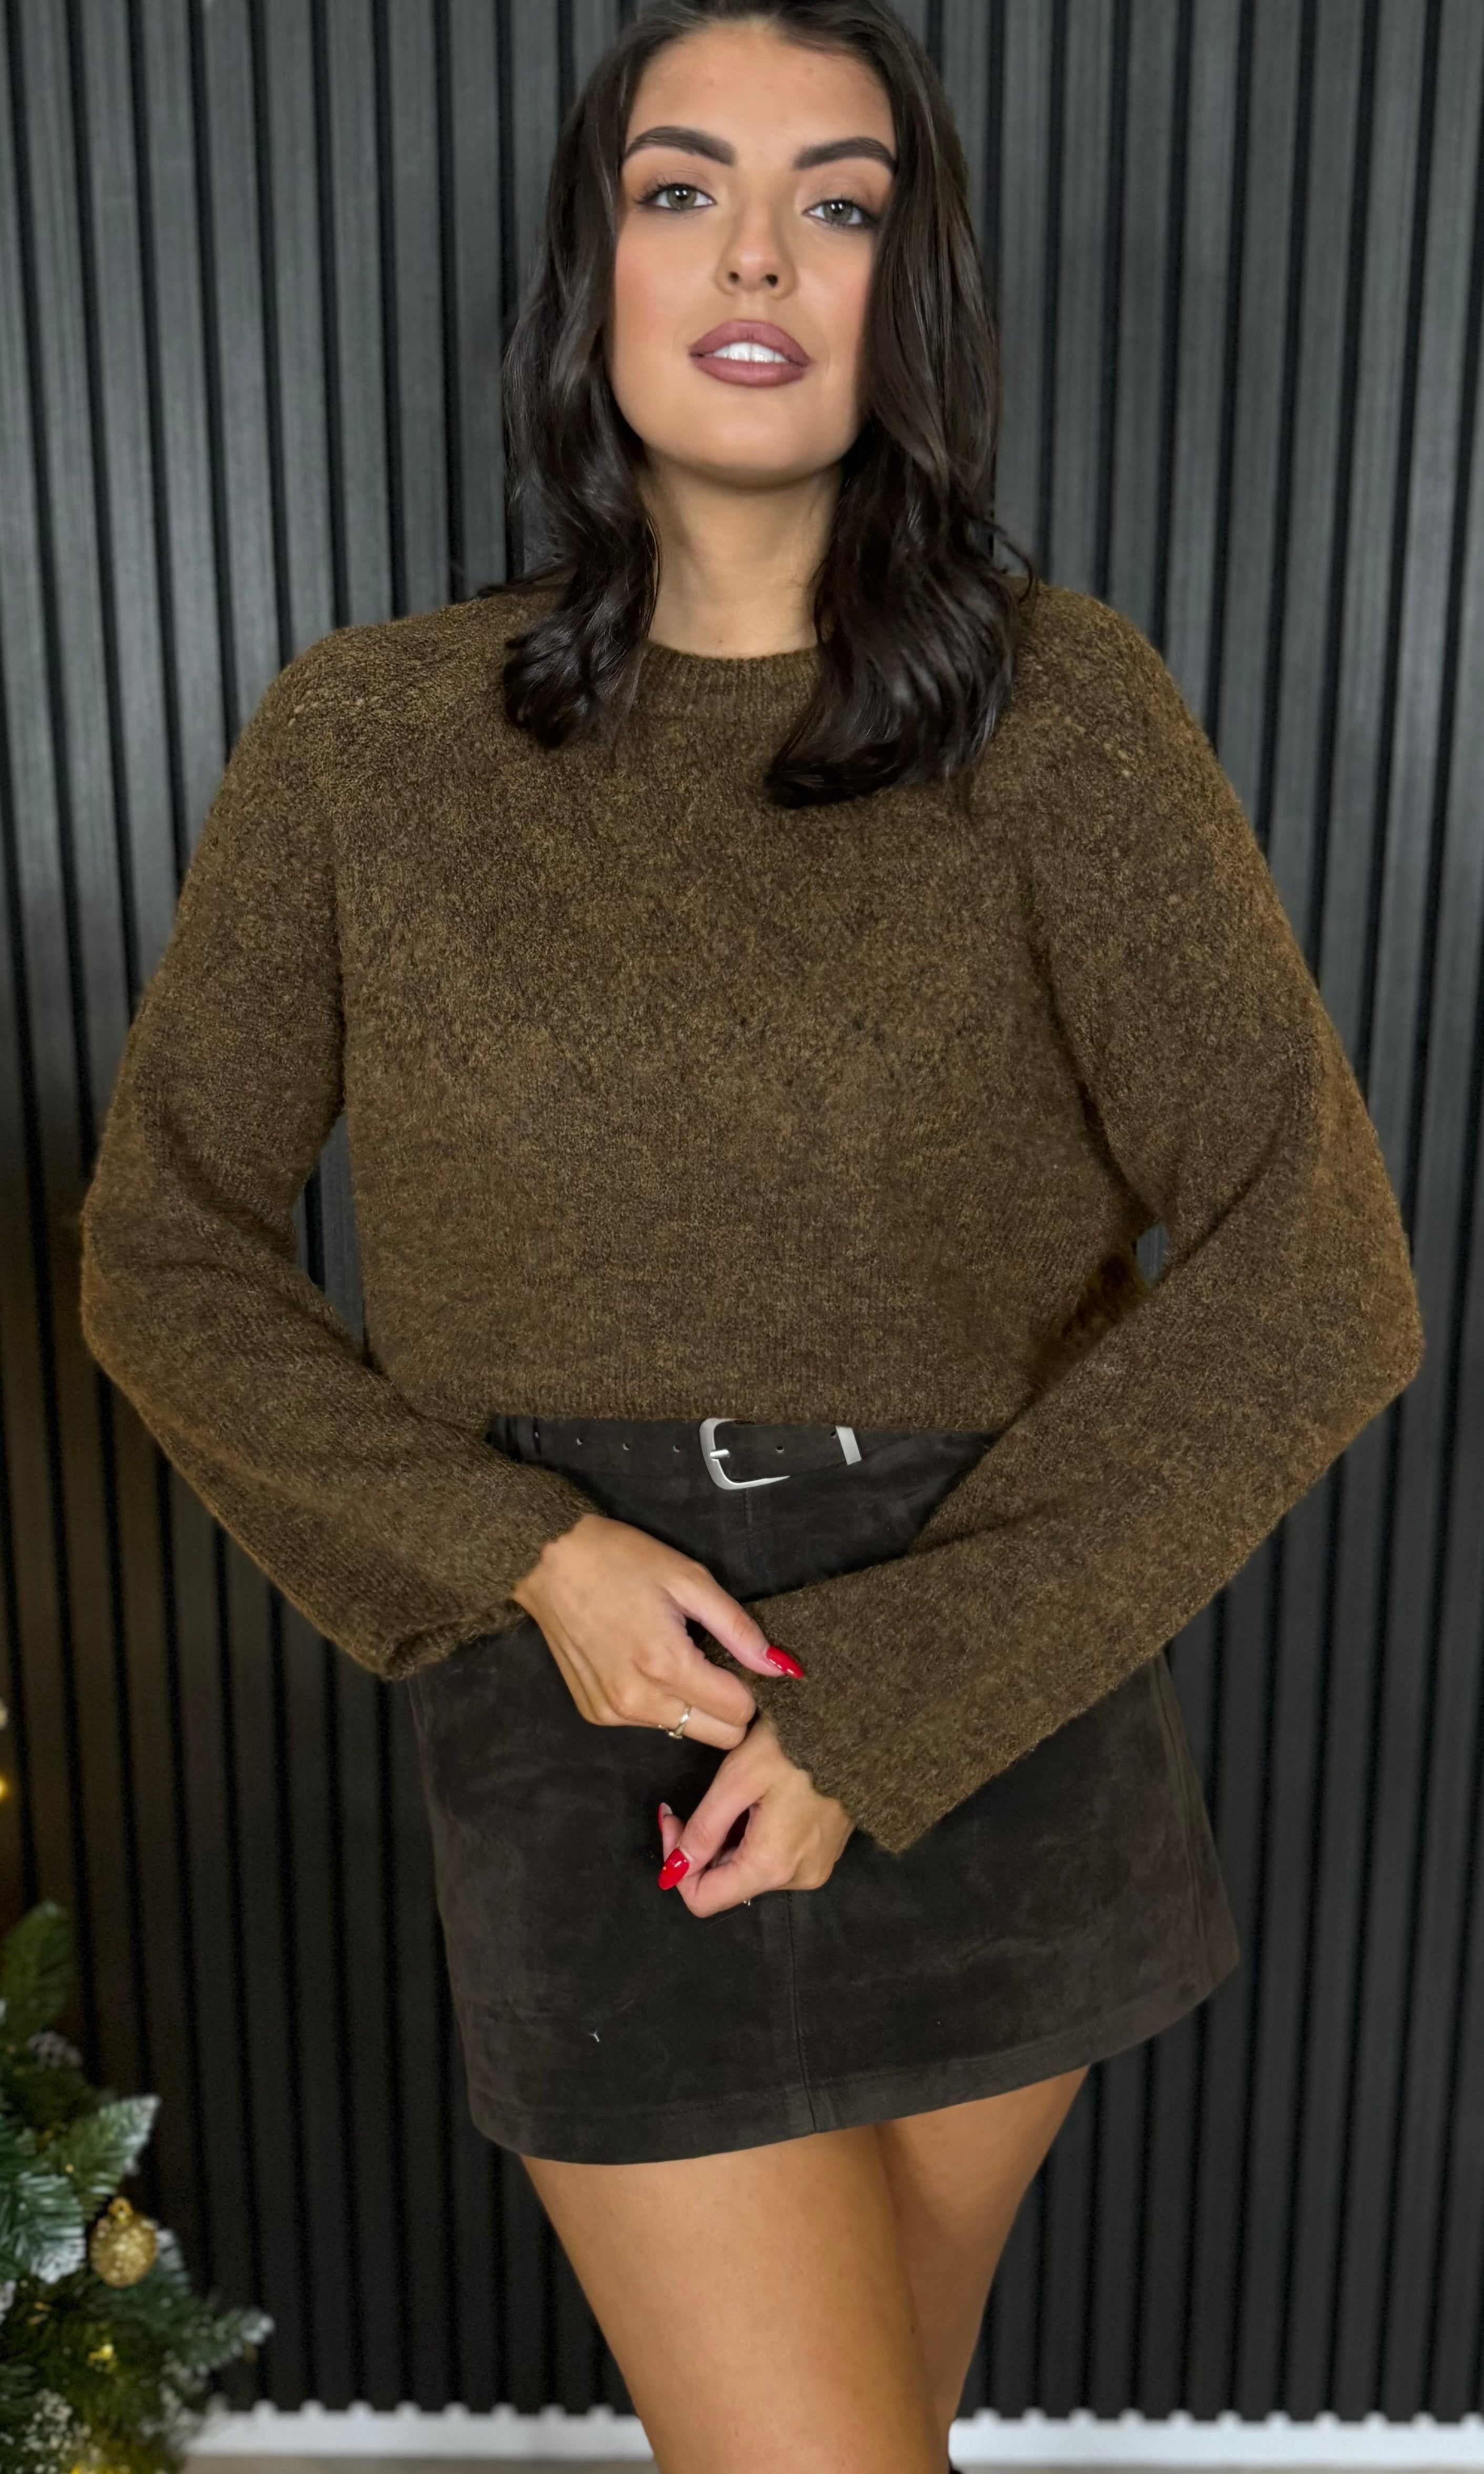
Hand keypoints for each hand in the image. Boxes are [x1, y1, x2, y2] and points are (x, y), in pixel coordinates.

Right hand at [511, 1512, 802, 1749]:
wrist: (548, 1563)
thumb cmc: (622, 1560)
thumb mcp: (689, 1579)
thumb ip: (737, 1629)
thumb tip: (781, 1668)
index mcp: (666, 1665)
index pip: (738, 1714)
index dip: (750, 1688)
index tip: (741, 1663)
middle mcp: (638, 1701)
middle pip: (717, 1736)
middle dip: (728, 1706)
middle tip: (717, 1664)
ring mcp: (613, 1712)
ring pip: (683, 1731)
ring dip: (692, 1704)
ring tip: (676, 1656)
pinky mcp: (595, 1713)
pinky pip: (648, 1723)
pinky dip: (658, 1701)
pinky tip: (644, 1662)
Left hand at [655, 1712, 854, 1914]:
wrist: (857, 1729)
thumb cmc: (795, 1747)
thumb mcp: (738, 1779)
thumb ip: (705, 1829)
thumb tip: (673, 1870)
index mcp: (771, 1866)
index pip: (704, 1900)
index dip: (678, 1865)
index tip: (674, 1819)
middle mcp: (797, 1878)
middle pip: (727, 1883)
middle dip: (703, 1847)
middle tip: (698, 1801)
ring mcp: (815, 1867)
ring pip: (750, 1870)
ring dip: (730, 1840)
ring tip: (739, 1795)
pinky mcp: (825, 1853)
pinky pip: (776, 1858)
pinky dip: (756, 1837)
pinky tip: (762, 1801)